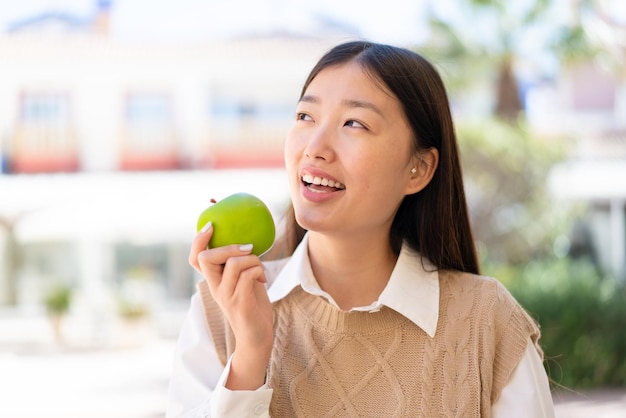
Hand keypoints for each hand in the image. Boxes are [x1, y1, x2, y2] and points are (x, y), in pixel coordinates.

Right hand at [189, 223, 273, 389]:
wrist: (256, 338)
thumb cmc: (253, 306)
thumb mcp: (243, 282)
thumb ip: (240, 265)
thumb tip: (248, 239)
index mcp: (213, 281)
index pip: (195, 259)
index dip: (198, 240)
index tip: (210, 225)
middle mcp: (216, 288)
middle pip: (207, 258)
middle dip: (228, 247)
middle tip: (247, 247)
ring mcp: (227, 296)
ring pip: (234, 263)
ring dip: (253, 260)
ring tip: (260, 268)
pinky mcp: (241, 303)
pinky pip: (248, 275)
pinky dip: (259, 271)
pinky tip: (264, 279)